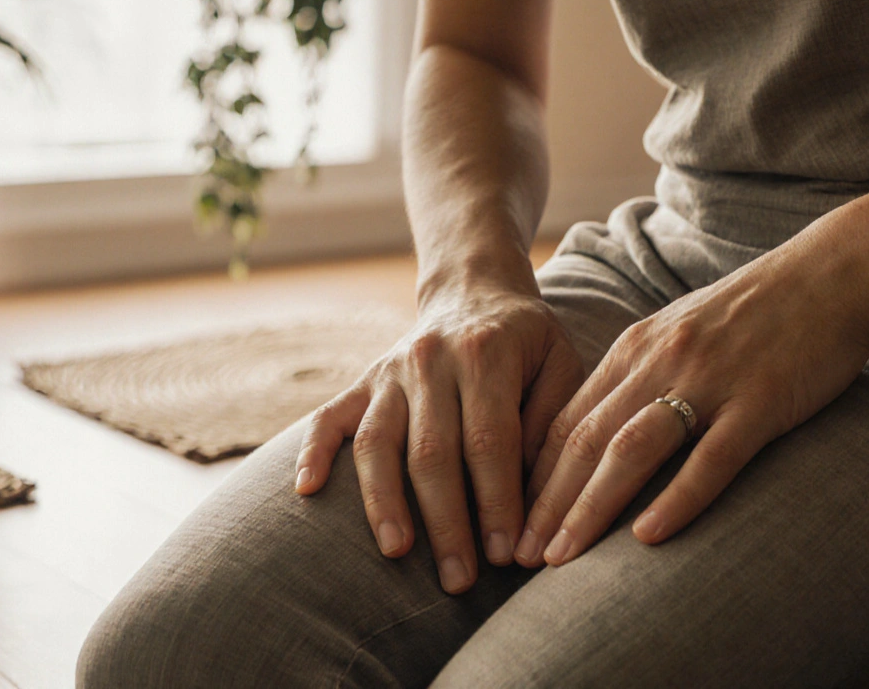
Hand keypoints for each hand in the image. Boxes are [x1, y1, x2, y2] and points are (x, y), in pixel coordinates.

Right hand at [295, 285, 584, 592]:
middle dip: (447, 521)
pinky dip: (314, 452)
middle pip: (432, 451)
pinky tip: (307, 492)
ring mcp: (389, 371)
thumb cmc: (529, 342)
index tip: (508, 554)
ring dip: (384, 502)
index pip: (489, 440)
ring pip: (377, 442)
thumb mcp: (561, 365)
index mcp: (486, 354)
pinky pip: (329, 417)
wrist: (475, 289)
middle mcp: (430, 360)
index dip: (497, 501)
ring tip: (397, 552)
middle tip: (459, 579)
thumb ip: (550, 423)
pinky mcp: (361, 381)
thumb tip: (535, 497)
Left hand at [513, 238, 868, 566]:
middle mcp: (660, 361)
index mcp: (637, 348)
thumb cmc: (758, 310)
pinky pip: (711, 458)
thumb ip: (641, 375)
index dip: (534, 475)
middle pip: (586, 440)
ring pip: (632, 450)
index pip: (568, 420)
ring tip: (563, 558)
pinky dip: (677, 499)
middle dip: (546, 503)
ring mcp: (709, 380)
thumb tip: (600, 430)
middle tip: (520, 557)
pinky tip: (648, 538)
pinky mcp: (759, 401)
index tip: (514, 522)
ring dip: (590, 507)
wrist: (835, 273)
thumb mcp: (681, 331)